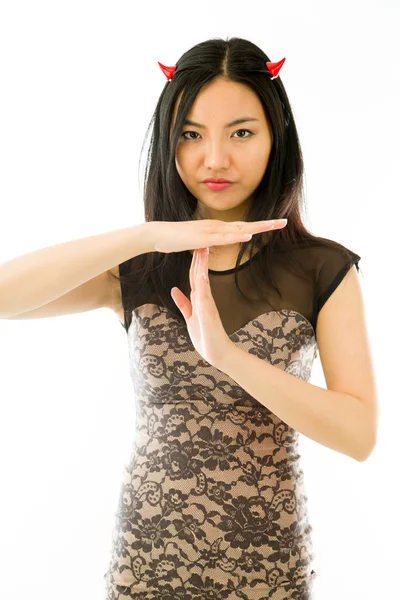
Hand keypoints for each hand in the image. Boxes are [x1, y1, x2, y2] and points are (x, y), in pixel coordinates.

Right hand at [150, 218, 286, 253]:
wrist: (156, 234)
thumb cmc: (174, 239)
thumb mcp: (195, 244)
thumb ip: (205, 244)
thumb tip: (211, 246)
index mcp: (216, 229)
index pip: (242, 227)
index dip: (259, 226)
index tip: (275, 225)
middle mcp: (216, 226)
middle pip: (246, 225)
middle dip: (265, 224)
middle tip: (284, 222)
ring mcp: (210, 231)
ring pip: (238, 229)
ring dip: (257, 228)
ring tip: (274, 226)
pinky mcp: (202, 238)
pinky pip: (222, 238)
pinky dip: (236, 237)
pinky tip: (248, 237)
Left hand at [170, 246, 232, 366]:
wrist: (218, 354)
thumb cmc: (206, 337)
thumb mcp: (190, 317)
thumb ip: (183, 303)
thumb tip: (174, 290)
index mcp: (199, 299)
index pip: (195, 275)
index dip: (193, 261)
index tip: (194, 245)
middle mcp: (204, 299)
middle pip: (199, 274)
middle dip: (199, 257)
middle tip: (200, 238)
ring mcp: (207, 305)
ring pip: (203, 281)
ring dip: (202, 265)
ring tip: (202, 249)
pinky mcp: (208, 313)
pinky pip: (205, 297)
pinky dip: (203, 284)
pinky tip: (202, 274)